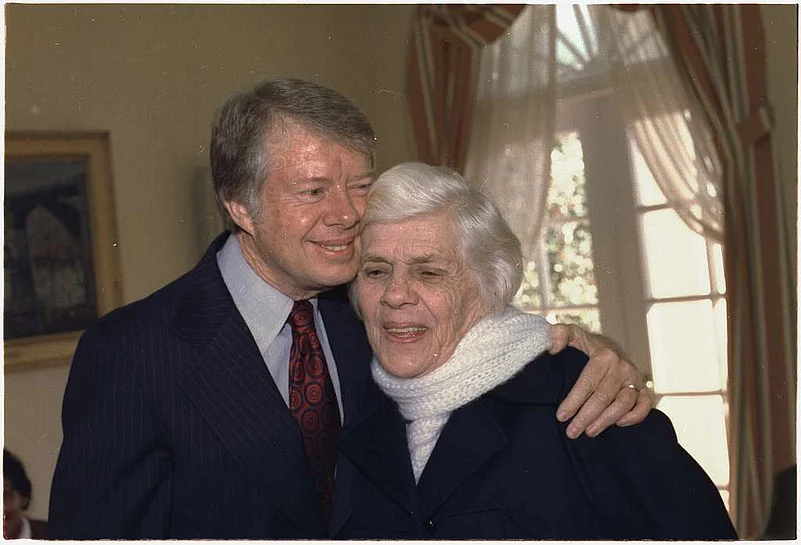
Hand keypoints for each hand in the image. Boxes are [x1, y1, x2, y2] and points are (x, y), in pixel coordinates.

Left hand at [550, 323, 652, 438]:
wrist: (611, 347)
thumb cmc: (587, 345)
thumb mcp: (572, 334)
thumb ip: (559, 334)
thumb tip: (553, 346)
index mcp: (604, 356)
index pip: (587, 382)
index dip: (573, 401)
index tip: (561, 416)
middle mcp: (622, 367)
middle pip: (603, 397)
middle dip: (586, 417)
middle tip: (571, 432)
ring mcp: (634, 379)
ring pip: (624, 404)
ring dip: (606, 420)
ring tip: (589, 432)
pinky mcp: (643, 389)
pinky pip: (645, 406)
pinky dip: (634, 416)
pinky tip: (618, 424)